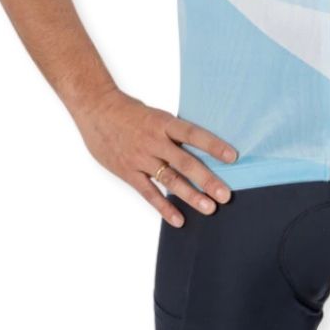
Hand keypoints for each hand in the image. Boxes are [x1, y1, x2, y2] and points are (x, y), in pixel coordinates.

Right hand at [71, 87, 237, 226]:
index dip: (213, 145)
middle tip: (225, 195)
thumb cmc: (129, 112)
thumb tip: (201, 146)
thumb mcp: (156, 116)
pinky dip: (164, 207)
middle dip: (207, 180)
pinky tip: (178, 219)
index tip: (232, 157)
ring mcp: (140, 158)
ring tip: (208, 208)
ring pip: (170, 180)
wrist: (96, 110)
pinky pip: (148, 193)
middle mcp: (154, 141)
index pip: (194, 134)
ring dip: (190, 196)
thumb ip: (174, 132)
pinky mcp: (128, 172)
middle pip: (185, 163)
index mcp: (164, 123)